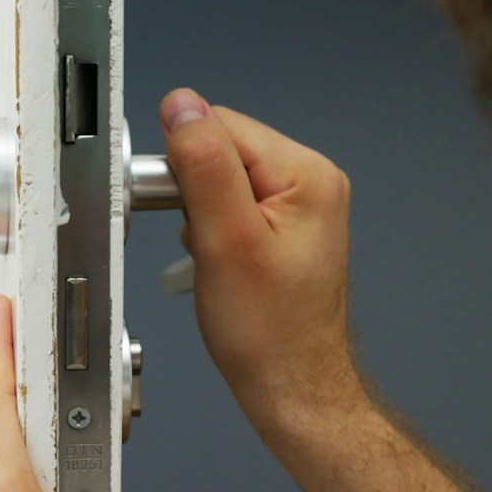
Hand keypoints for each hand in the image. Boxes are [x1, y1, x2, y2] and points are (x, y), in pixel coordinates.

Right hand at [160, 88, 367, 429]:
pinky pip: (233, 204)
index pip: (221, 126)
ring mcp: (301, 205)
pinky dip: (214, 230)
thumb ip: (203, 165)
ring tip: (216, 258)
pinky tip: (222, 263)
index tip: (180, 211)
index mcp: (306, 174)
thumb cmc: (268, 330)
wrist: (290, 384)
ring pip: (223, 178)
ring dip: (202, 214)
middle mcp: (311, 181)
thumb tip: (182, 107)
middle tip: (203, 243)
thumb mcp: (225, 240)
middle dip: (194, 192)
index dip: (185, 164)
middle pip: (223, 148)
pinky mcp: (286, 227)